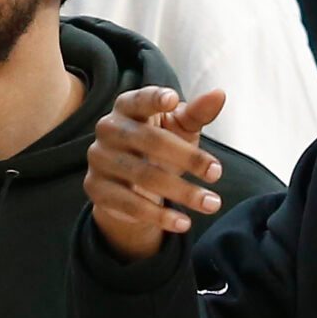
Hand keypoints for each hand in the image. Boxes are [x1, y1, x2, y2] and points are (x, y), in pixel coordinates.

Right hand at [86, 86, 228, 262]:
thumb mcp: (180, 129)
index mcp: (127, 107)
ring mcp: (99, 159)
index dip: (155, 99)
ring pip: (143, 176)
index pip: (140, 100)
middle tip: (217, 173)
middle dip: (187, 158)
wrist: (129, 184)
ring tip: (211, 203)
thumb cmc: (160, 145)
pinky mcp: (96, 189)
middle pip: (149, 140)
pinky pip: (130, 204)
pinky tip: (184, 223)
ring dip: (182, 192)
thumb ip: (197, 113)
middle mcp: (108, 129)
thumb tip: (219, 95)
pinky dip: (160, 216)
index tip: (174, 100)